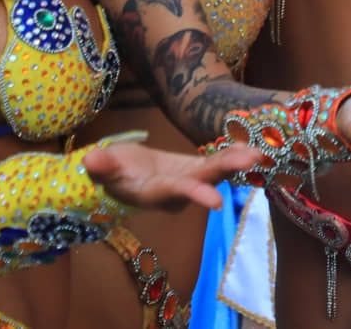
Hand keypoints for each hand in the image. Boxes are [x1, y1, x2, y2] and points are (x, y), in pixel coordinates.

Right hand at [83, 137, 264, 211]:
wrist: (124, 175)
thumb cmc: (111, 172)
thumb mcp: (104, 168)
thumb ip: (102, 166)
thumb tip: (90, 160)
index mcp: (155, 192)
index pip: (176, 193)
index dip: (195, 194)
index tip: (216, 201)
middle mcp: (177, 191)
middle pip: (204, 180)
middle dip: (227, 170)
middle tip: (252, 160)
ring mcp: (190, 180)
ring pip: (216, 172)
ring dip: (237, 163)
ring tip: (259, 153)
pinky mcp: (198, 170)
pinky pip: (218, 163)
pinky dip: (234, 156)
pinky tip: (254, 149)